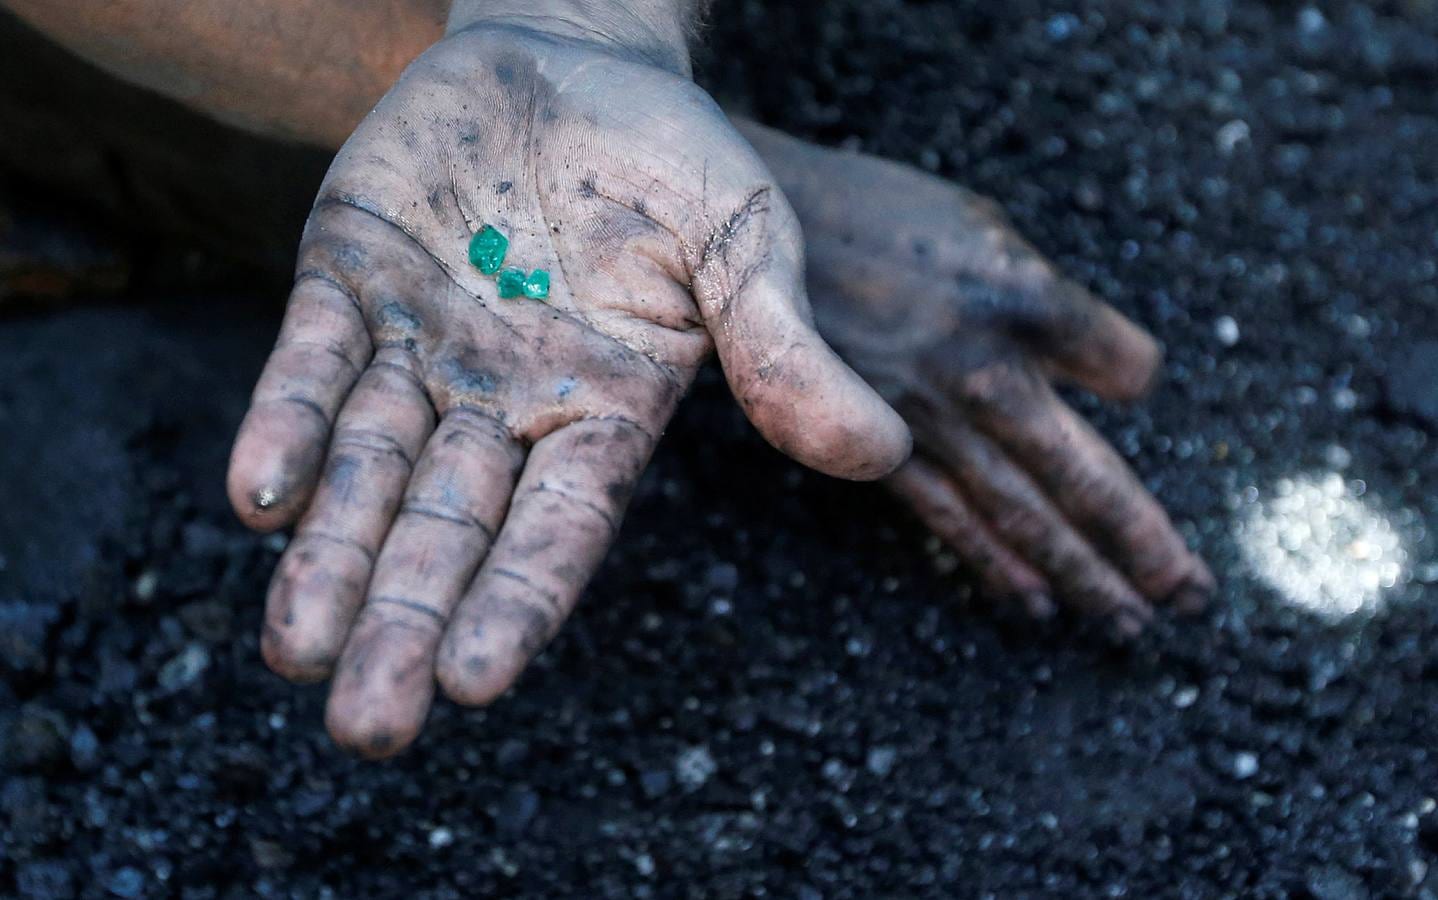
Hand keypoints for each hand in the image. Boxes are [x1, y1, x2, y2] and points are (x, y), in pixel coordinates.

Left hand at [226, 22, 907, 756]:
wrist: (574, 54)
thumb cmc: (671, 157)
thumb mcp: (744, 238)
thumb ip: (783, 346)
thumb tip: (885, 451)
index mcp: (602, 408)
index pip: (560, 526)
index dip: (517, 600)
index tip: (474, 684)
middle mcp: (504, 399)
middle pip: (450, 529)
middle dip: (407, 621)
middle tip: (367, 727)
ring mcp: (421, 345)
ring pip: (368, 470)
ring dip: (330, 557)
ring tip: (295, 654)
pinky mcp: (348, 279)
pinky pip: (311, 362)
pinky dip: (287, 425)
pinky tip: (258, 498)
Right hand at [742, 125, 1212, 632]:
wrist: (747, 230)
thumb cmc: (873, 216)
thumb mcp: (979, 224)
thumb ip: (1042, 299)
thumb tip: (1101, 370)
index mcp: (1026, 296)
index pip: (1129, 368)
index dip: (1129, 376)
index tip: (1119, 382)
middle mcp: (988, 368)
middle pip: (1088, 476)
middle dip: (1146, 545)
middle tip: (1195, 600)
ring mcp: (930, 417)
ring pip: (1025, 515)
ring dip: (1086, 578)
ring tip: (1133, 625)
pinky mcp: (877, 445)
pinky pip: (950, 519)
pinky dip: (998, 567)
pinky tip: (1037, 607)